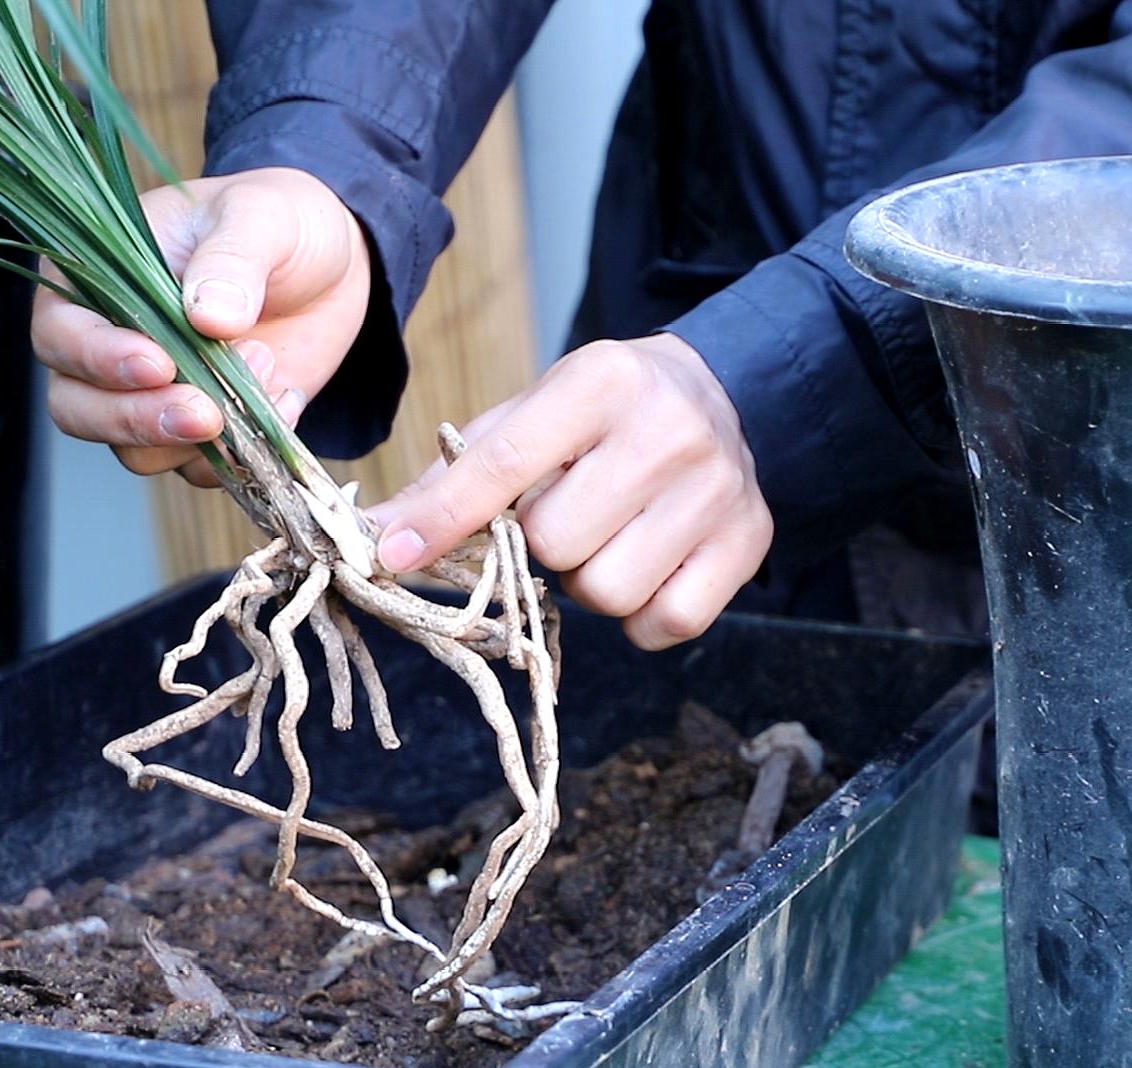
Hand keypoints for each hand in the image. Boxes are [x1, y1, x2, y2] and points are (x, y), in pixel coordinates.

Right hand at [30, 167, 370, 484]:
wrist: (330, 262)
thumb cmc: (275, 221)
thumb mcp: (259, 216)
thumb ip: (232, 260)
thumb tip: (209, 317)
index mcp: (95, 279)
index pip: (62, 334)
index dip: (99, 358)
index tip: (158, 363)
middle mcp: (108, 347)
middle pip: (79, 409)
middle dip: (138, 421)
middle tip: (205, 413)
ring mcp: (154, 395)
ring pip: (137, 452)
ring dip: (197, 440)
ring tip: (265, 369)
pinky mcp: (205, 430)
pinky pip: (205, 467)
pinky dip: (244, 453)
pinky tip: (286, 397)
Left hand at [369, 334, 773, 650]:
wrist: (727, 393)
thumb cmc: (608, 412)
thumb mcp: (535, 413)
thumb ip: (461, 472)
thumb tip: (382, 537)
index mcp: (601, 382)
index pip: (503, 464)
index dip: (442, 520)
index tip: (391, 558)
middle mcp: (667, 431)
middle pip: (556, 542)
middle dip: (540, 546)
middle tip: (563, 518)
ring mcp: (716, 488)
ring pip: (608, 591)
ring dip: (589, 583)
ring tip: (606, 540)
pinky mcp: (749, 539)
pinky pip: (668, 621)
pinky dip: (642, 618)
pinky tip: (646, 570)